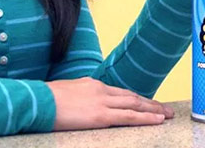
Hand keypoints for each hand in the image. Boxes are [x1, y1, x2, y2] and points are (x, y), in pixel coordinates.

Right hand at [49, 77, 172, 129]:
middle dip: (150, 103)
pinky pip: (129, 117)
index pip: (120, 93)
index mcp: (92, 85)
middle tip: (166, 109)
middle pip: (132, 97)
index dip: (135, 99)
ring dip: (153, 110)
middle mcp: (101, 90)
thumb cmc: (44, 100)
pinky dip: (146, 118)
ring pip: (135, 105)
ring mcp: (102, 102)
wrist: (36, 101)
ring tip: (167, 115)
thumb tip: (83, 105)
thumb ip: (80, 98)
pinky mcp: (101, 115)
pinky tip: (157, 120)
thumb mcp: (66, 94)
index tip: (147, 103)